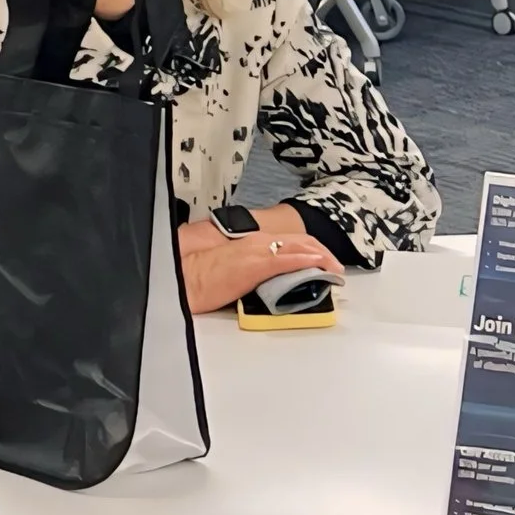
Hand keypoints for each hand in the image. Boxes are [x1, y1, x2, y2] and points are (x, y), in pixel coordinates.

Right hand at [178, 221, 343, 313]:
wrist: (179, 274)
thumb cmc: (195, 273)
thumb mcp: (225, 265)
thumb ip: (244, 265)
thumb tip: (258, 275)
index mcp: (249, 241)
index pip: (287, 240)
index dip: (308, 248)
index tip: (322, 260)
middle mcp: (256, 241)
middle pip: (299, 241)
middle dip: (321, 253)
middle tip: (336, 267)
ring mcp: (256, 251)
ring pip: (298, 248)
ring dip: (321, 258)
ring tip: (335, 269)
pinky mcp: (254, 265)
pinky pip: (287, 260)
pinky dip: (307, 261)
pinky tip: (320, 266)